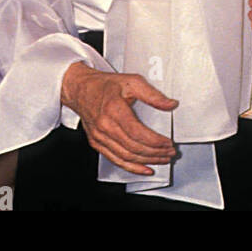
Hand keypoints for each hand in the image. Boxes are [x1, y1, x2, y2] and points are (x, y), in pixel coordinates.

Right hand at [61, 63, 177, 175]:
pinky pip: (115, 159)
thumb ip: (153, 94)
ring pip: (126, 156)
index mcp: (114, 110)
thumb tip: (170, 104)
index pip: (137, 133)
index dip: (155, 141)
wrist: (81, 90)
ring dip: (146, 161)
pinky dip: (131, 167)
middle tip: (170, 152)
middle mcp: (105, 126)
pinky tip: (145, 169)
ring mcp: (99, 136)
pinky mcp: (96, 143)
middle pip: (133, 147)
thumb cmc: (105, 85)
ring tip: (162, 159)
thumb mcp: (132, 81)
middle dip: (155, 153)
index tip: (168, 142)